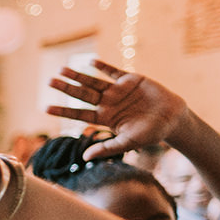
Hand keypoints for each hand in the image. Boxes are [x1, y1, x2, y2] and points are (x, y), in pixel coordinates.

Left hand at [46, 60, 187, 160]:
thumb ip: (107, 148)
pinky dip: (102, 66)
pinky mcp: (131, 79)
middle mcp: (108, 103)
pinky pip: (113, 71)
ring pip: (93, 82)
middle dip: (66, 88)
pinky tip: (90, 61)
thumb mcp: (128, 142)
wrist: (173, 118)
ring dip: (78, 76)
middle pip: (82, 95)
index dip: (63, 111)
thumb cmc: (151, 133)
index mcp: (105, 118)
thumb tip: (85, 158)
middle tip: (48, 82)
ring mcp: (118, 91)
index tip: (45, 108)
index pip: (78, 114)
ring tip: (61, 69)